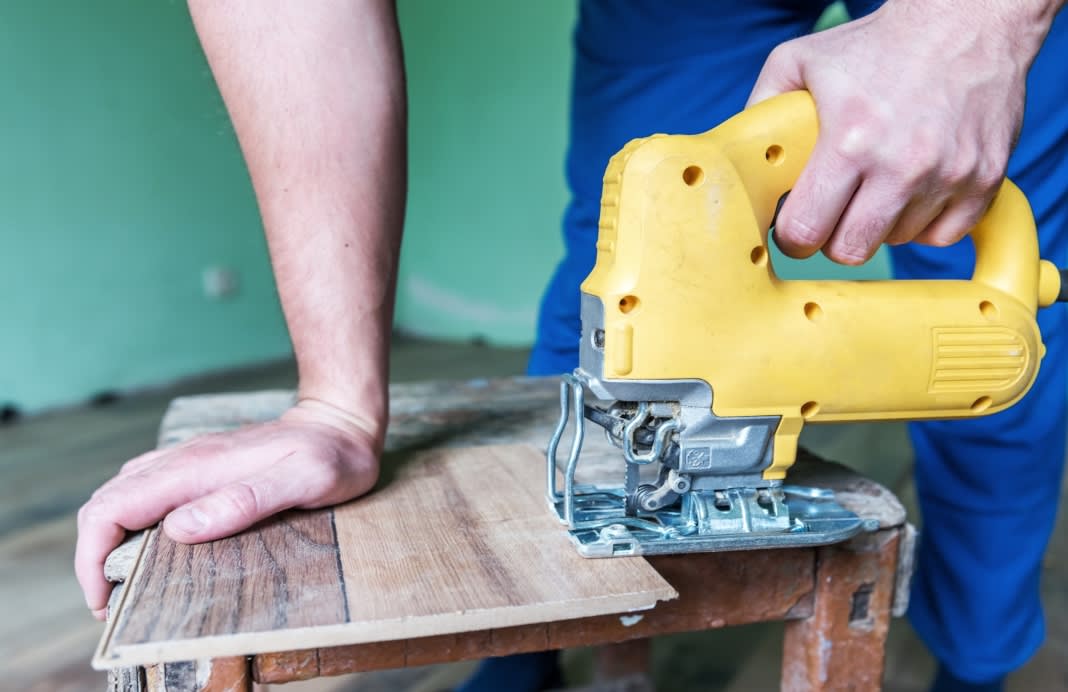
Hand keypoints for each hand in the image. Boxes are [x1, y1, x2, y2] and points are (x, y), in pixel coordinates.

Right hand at [75, 399, 380, 619]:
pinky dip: (130, 521)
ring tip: (126, 583)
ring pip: (121, 494)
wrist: (342, 423)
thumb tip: (180, 527)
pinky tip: (151, 545)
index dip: (93, 555)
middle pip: (107, 502)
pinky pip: (146, 489)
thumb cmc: (331, 457)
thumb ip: (244, 501)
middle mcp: (184, 460)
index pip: (113, 507)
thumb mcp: (302, 481)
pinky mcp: (201, 464)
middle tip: (112, 603)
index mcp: (197, 468)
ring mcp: (190, 459)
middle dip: (94, 555)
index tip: (104, 597)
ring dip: (109, 539)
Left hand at [747, 0, 1052, 263]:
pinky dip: (925, 224)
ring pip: (896, 242)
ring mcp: (948, 175)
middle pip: (851, 251)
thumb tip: (742, 155)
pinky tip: (913, 193)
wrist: (967, 21)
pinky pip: (943, 236)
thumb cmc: (878, 44)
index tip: (794, 227)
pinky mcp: (984, 179)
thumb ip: (762, 108)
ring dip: (880, 225)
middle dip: (832, 240)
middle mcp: (901, 165)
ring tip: (876, 187)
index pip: (806, 231)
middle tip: (832, 216)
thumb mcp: (800, 61)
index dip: (793, 237)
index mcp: (849, 141)